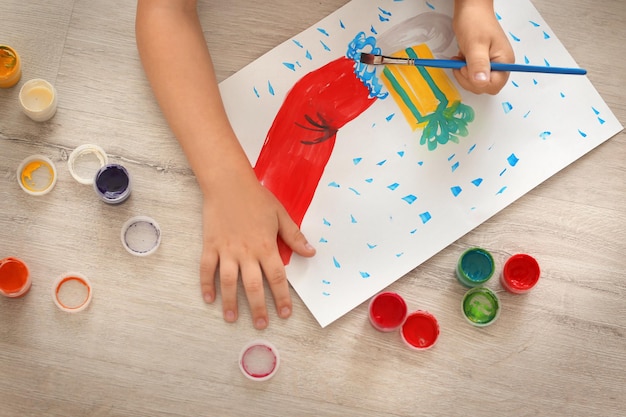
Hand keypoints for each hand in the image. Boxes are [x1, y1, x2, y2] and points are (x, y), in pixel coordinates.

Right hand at [198, 170, 315, 329]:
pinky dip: (206, 284)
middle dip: (258, 308)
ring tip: (232, 319)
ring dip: (230, 302)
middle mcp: (246, 252)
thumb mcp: (280, 215)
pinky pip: (206, 269)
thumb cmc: (256, 197)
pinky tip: (208, 299)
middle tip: (261, 325)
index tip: (284, 313)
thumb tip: (311, 252)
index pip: (276, 277)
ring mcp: (226, 250)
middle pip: (252, 286)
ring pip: (228, 282)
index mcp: (265, 246)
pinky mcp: (210, 245)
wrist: (228, 183)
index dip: (281, 297)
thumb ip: (294, 236)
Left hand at [452, 0, 514, 94]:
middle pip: (485, 87)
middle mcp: (500, 66)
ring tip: (460, 59)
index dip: (477, 82)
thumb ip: (478, 64)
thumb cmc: (475, 22)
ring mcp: (492, 65)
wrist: (471, 9)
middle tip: (461, 64)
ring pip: (477, 83)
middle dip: (469, 79)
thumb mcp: (475, 44)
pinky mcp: (483, 63)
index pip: (493, 86)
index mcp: (504, 62)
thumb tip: (481, 82)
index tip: (466, 68)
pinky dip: (464, 71)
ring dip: (465, 75)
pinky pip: (473, 75)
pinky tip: (461, 59)